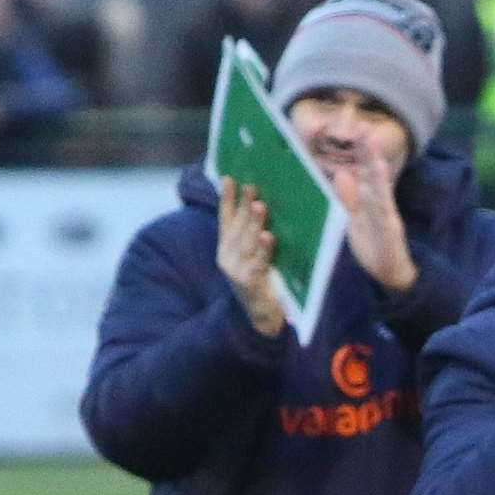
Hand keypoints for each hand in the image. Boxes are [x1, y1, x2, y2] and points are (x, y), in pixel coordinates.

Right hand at [216, 176, 284, 337]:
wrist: (263, 316)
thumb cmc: (264, 281)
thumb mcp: (256, 254)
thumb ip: (255, 234)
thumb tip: (265, 205)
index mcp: (227, 247)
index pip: (225, 218)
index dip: (226, 198)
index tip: (229, 178)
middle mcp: (227, 257)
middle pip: (237, 227)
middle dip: (244, 205)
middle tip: (252, 186)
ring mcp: (235, 270)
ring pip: (246, 242)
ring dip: (253, 223)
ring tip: (260, 206)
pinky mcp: (248, 283)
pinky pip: (258, 262)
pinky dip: (264, 249)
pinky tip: (269, 236)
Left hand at [334, 144, 415, 293]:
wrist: (390, 274)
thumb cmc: (374, 247)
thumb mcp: (357, 220)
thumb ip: (350, 198)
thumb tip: (342, 174)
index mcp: (371, 202)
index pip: (366, 174)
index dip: (362, 152)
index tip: (359, 129)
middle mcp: (380, 205)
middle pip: (373, 175)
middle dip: (369, 152)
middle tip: (365, 129)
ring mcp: (386, 217)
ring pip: (380, 188)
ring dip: (376, 167)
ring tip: (372, 146)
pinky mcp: (390, 231)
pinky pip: (384, 211)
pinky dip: (382, 195)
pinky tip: (381, 180)